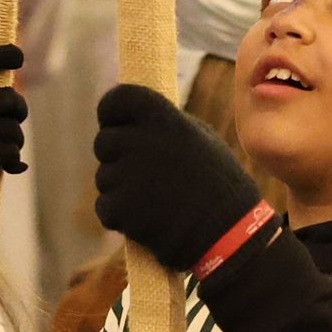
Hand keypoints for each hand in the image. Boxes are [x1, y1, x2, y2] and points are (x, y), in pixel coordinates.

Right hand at [0, 44, 28, 206]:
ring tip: (0, 154)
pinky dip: (13, 161)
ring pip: (15, 129)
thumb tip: (10, 103)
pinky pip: (13, 151)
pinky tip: (7, 168)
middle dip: (18, 110)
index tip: (18, 55)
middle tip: (15, 120)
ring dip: (13, 142)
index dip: (2, 54)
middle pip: (10, 97)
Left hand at [93, 84, 261, 272]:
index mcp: (161, 117)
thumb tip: (137, 122)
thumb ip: (165, 126)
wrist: (227, 232)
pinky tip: (147, 220)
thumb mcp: (200, 139)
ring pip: (104, 177)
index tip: (116, 125)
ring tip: (155, 202)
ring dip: (121, 189)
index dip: (112, 113)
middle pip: (104, 142)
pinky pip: (105, 207)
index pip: (117, 99)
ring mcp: (126, 175)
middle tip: (144, 175)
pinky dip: (120, 217)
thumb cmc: (220, 184)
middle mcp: (139, 141)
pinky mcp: (119, 207)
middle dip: (117, 157)